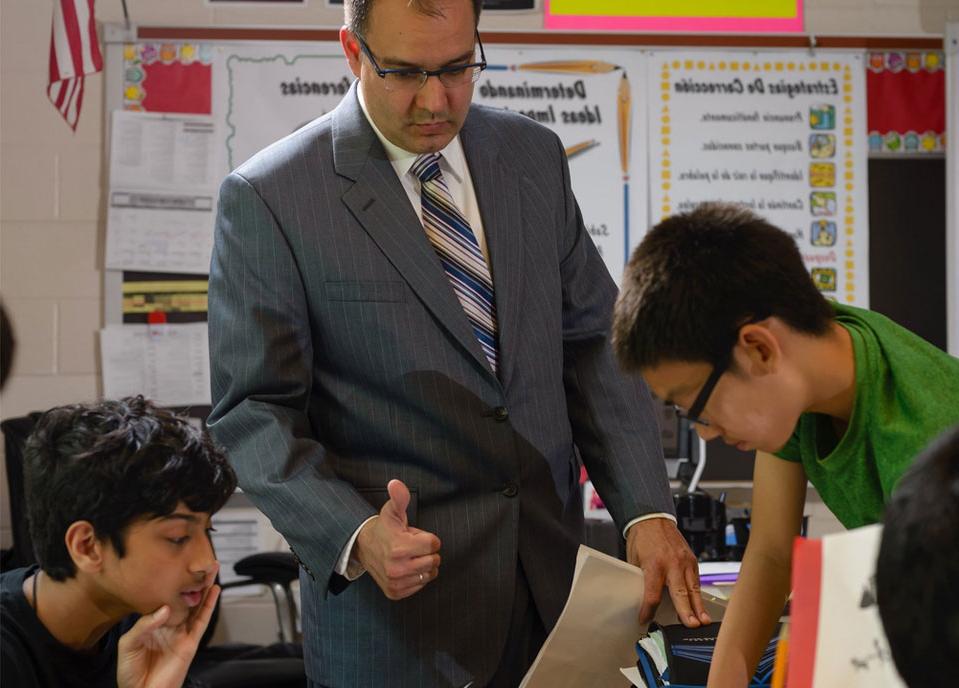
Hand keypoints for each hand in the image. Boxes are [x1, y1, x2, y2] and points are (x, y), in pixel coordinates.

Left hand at [116, 564, 219, 687]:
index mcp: (153, 625)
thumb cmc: (130, 673)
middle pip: (185, 598)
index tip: (174, 566)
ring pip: (197, 605)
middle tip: (201, 560)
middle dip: (194, 580)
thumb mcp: (128, 644)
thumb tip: (165, 609)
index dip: (171, 584)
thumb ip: (144, 624)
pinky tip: (214, 590)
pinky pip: (202, 620)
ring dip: (205, 587)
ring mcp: (181, 633)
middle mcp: (169, 626)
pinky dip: (209, 605)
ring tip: (212, 568)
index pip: (165, 599)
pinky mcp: (190, 642)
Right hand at [355, 479, 441, 599]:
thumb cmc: (384, 529)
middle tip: (411, 547)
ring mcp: (396, 582)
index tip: (414, 536)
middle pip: (434, 560)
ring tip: (408, 557)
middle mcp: (397, 568)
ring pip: (429, 574)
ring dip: (423, 565)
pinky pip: (420, 586)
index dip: (427, 538)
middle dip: (426, 552)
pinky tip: (406, 568)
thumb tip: (396, 483)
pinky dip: (416, 578)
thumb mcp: (392, 511)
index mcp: (399, 547)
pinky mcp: (395, 592)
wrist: (363, 548)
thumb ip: (399, 497)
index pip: (434, 544)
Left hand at [627, 518, 710, 627]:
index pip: (652, 593)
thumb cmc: (641, 539)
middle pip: (679, 592)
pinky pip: (696, 580)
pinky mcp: (692, 559)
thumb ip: (641, 578)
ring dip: (698, 607)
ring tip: (703, 622)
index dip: (649, 610)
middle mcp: (672, 563)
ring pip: (693, 588)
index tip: (645, 620)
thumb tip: (641, 598)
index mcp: (654, 564)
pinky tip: (700, 607)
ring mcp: (684, 561)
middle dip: (686, 611)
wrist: (653, 519)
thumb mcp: (634, 559)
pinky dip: (697, 594)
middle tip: (692, 626)